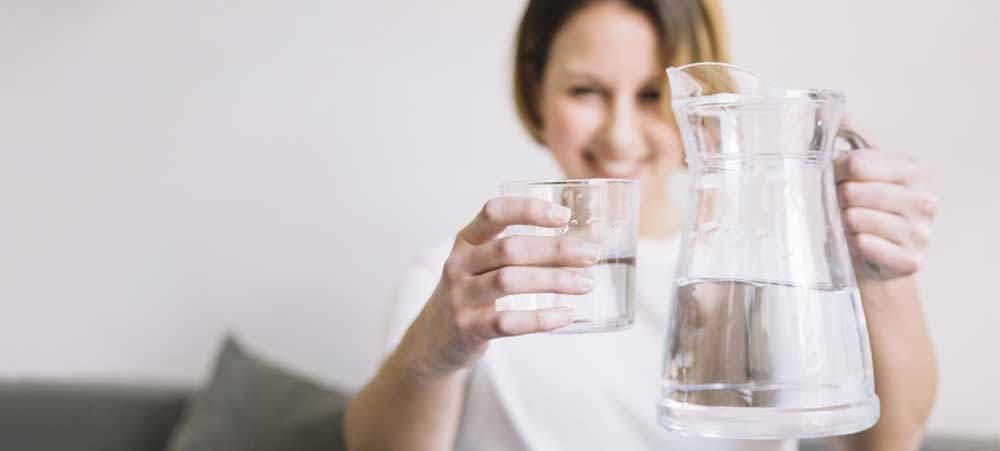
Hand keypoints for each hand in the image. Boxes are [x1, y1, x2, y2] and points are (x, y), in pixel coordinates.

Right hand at [394, 197, 598, 378]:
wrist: (434, 340)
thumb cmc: (472, 294)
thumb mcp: (480, 264)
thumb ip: (514, 251)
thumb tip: (577, 242)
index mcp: (466, 240)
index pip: (494, 213)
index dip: (528, 210)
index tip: (563, 216)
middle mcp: (459, 264)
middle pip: (509, 249)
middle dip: (555, 250)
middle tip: (591, 254)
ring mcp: (460, 297)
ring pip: (509, 282)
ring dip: (553, 280)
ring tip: (586, 283)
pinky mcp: (467, 328)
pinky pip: (507, 322)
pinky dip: (540, 318)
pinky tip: (566, 315)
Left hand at [835, 146, 937, 280]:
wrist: (879, 253)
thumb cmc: (868, 203)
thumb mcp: (863, 165)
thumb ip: (847, 134)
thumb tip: (819, 111)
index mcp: (916, 170)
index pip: (856, 163)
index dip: (835, 172)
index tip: (835, 178)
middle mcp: (926, 200)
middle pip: (852, 192)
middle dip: (837, 199)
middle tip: (842, 205)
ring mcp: (922, 232)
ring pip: (855, 219)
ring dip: (843, 222)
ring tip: (850, 224)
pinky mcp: (911, 260)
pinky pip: (864, 245)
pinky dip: (852, 244)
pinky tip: (857, 242)